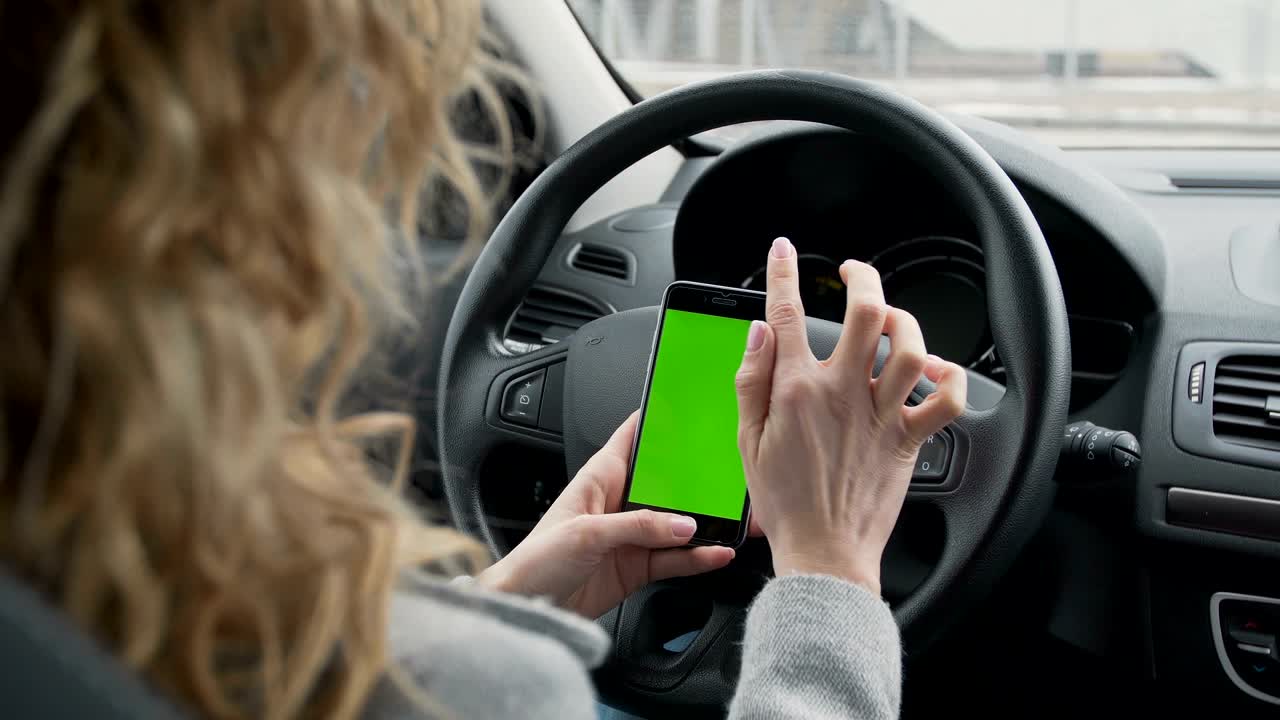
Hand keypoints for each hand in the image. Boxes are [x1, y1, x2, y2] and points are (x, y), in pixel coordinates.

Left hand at [475, 412, 735, 617]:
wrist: (526, 607)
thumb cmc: (537, 561)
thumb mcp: (587, 533)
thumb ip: (638, 527)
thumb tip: (683, 525)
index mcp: (599, 478)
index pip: (632, 437)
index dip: (658, 421)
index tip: (688, 409)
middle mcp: (618, 503)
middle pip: (665, 483)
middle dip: (695, 479)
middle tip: (727, 473)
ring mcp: (630, 536)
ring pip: (676, 523)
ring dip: (703, 522)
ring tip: (732, 519)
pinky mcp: (637, 566)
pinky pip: (675, 558)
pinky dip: (697, 557)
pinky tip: (717, 553)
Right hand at [734, 237, 966, 594]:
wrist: (823, 553)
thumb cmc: (784, 503)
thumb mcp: (746, 440)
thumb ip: (751, 381)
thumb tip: (758, 334)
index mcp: (797, 391)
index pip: (787, 315)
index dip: (783, 274)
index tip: (783, 252)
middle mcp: (843, 394)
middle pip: (868, 313)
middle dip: (864, 279)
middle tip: (854, 272)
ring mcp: (880, 416)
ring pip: (909, 346)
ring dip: (906, 324)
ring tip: (894, 321)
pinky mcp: (908, 440)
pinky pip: (947, 402)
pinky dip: (949, 379)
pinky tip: (936, 371)